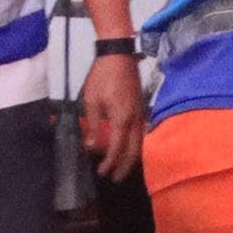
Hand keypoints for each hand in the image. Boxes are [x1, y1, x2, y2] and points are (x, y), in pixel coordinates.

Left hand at [80, 54, 146, 182]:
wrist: (118, 55)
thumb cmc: (102, 77)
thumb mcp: (91, 101)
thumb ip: (93, 125)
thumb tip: (90, 146)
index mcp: (122, 118)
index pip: (116, 147)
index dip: (110, 163)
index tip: (102, 173)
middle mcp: (135, 118)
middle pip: (134, 149)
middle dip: (125, 165)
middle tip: (116, 178)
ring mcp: (140, 112)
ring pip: (140, 141)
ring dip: (132, 156)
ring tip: (123, 166)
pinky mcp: (141, 106)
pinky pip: (141, 131)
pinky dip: (136, 143)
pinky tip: (129, 146)